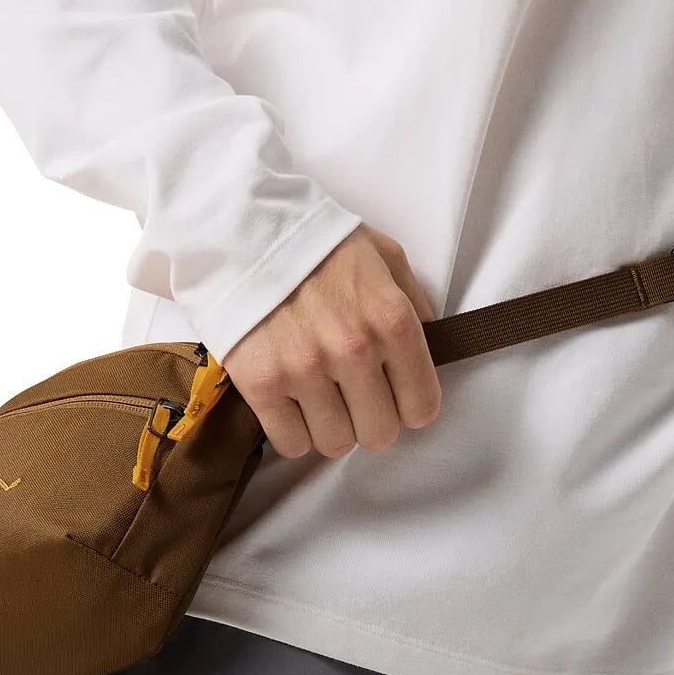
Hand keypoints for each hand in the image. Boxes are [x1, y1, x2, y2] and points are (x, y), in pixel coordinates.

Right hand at [220, 222, 441, 457]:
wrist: (242, 231)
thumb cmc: (316, 242)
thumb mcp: (384, 255)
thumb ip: (415, 302)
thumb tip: (431, 345)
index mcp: (391, 319)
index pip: (421, 407)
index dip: (408, 406)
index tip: (392, 396)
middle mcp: (353, 349)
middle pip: (379, 434)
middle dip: (369, 420)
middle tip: (351, 397)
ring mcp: (305, 369)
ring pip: (335, 443)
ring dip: (330, 427)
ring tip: (318, 398)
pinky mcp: (261, 383)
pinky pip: (291, 443)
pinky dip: (292, 432)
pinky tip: (290, 405)